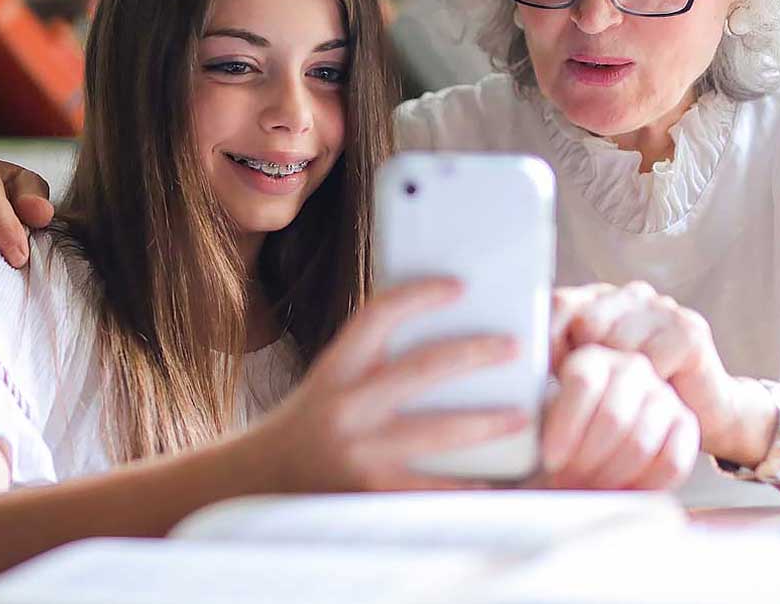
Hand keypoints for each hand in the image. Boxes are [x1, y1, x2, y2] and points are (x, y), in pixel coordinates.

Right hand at [241, 278, 532, 492]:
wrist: (258, 483)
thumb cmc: (306, 427)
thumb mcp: (329, 382)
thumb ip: (372, 363)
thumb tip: (442, 342)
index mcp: (335, 370)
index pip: (378, 315)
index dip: (420, 295)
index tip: (459, 286)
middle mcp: (345, 407)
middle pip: (421, 368)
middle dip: (474, 354)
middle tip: (514, 347)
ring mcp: (359, 452)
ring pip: (437, 431)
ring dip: (486, 422)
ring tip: (521, 415)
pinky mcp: (372, 494)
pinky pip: (433, 488)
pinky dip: (468, 485)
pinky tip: (497, 481)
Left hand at [535, 343, 698, 489]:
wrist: (595, 451)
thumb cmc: (559, 438)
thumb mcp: (537, 422)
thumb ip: (528, 420)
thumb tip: (507, 433)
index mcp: (590, 359)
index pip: (583, 383)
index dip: (566, 427)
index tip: (551, 460)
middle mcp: (631, 368)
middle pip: (613, 416)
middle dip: (587, 460)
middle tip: (569, 482)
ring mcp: (663, 394)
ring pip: (640, 441)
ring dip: (610, 476)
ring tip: (589, 489)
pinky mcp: (686, 424)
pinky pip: (671, 461)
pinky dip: (644, 486)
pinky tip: (621, 492)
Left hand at [551, 282, 749, 463]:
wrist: (705, 415)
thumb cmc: (635, 401)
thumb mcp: (589, 379)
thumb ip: (558, 364)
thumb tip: (519, 366)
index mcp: (599, 299)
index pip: (558, 304)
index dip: (548, 342)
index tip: (549, 378)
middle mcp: (630, 295)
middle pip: (586, 323)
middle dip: (585, 365)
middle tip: (595, 395)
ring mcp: (661, 307)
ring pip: (618, 343)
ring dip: (619, 380)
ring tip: (629, 397)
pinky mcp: (689, 329)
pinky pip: (651, 360)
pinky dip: (649, 386)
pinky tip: (658, 392)